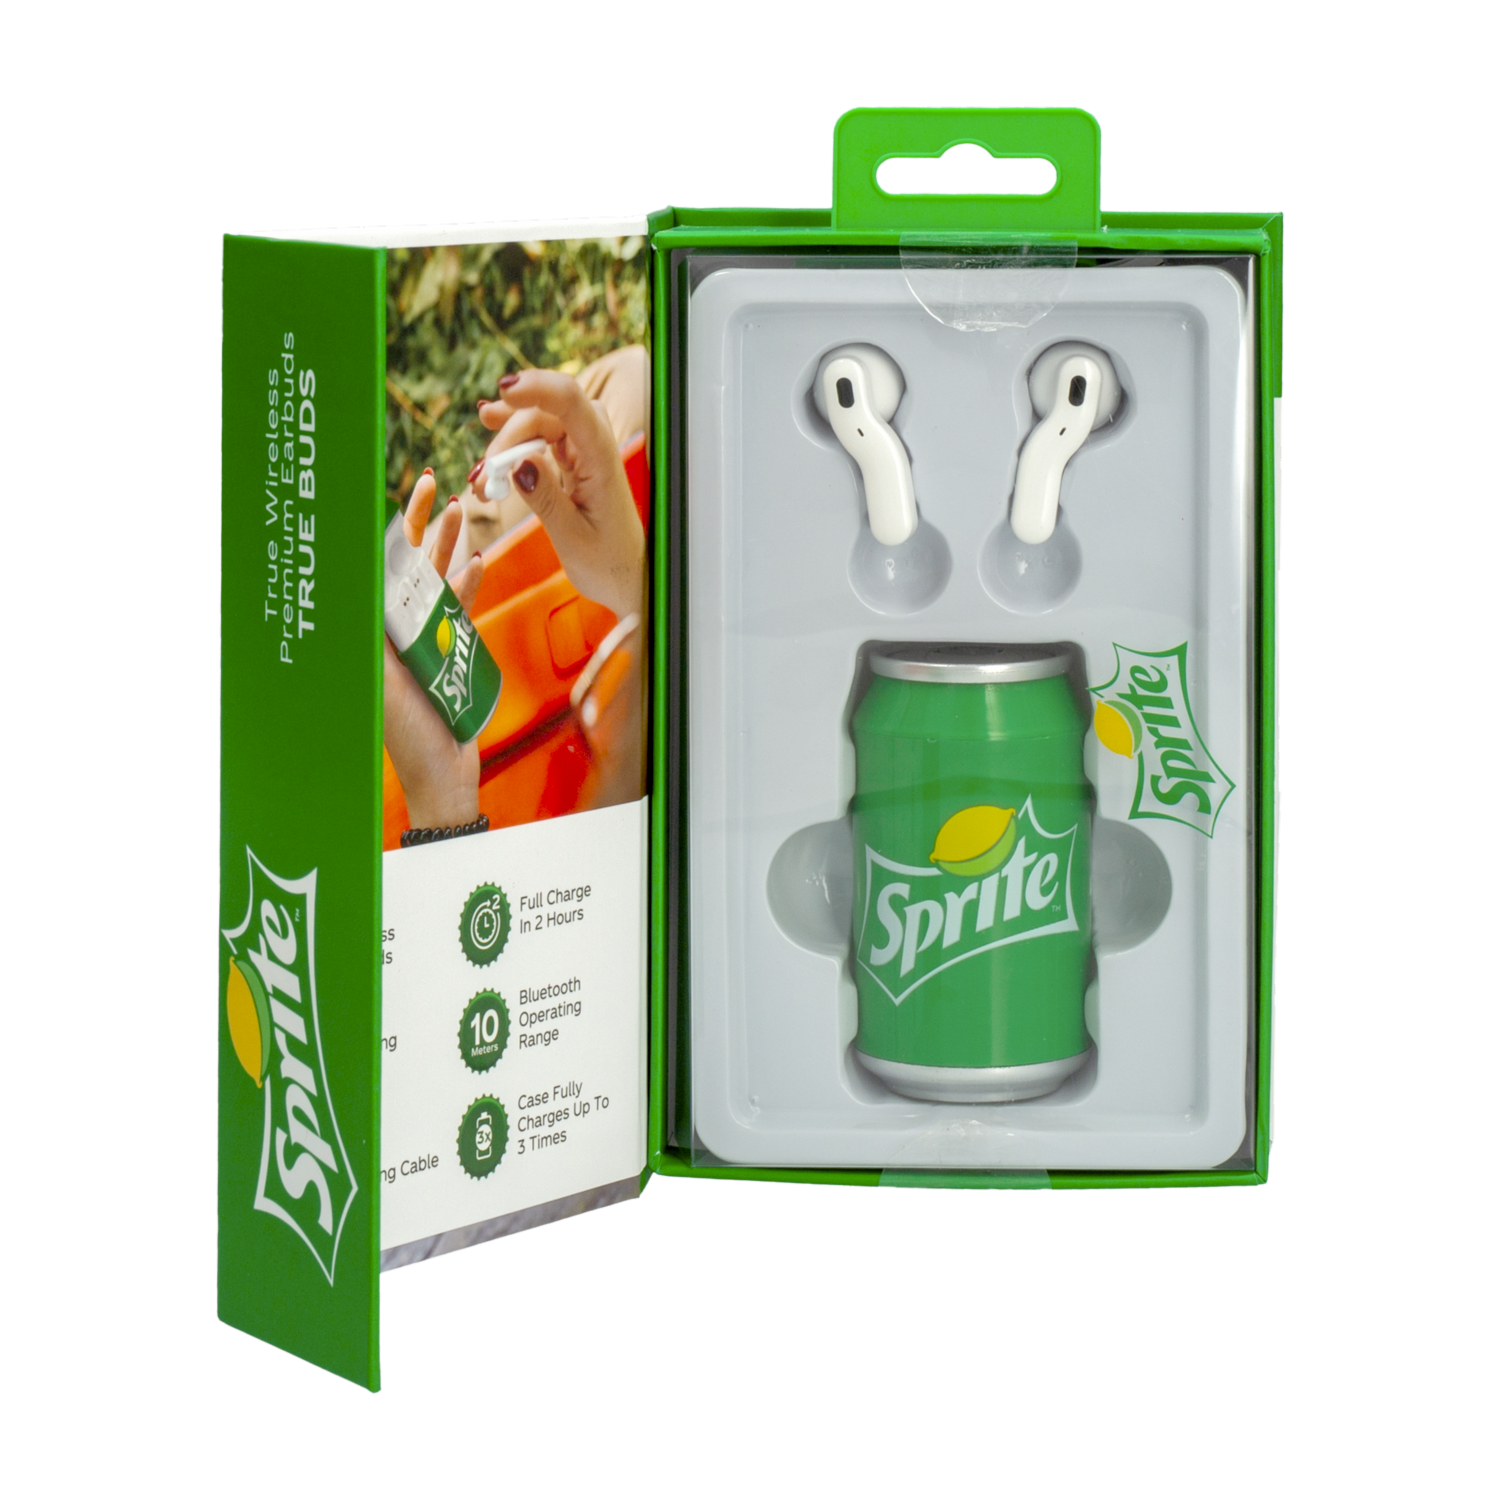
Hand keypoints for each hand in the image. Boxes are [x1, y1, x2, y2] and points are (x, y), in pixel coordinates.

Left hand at [384, 469, 486, 830]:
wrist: (442, 772)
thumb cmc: (407, 733)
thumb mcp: (381, 675)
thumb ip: (373, 629)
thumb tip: (362, 576)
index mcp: (375, 629)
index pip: (381, 565)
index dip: (393, 526)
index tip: (404, 492)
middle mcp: (396, 628)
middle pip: (408, 563)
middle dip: (421, 523)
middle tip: (433, 483)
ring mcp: (425, 638)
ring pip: (436, 579)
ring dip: (448, 544)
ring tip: (460, 509)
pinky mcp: (452, 652)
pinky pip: (460, 609)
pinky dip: (468, 584)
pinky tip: (476, 558)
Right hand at [477, 371, 644, 619]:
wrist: (629, 578)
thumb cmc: (609, 564)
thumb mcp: (572, 538)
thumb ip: (545, 499)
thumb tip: (518, 462)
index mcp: (602, 460)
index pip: (573, 404)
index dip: (538, 387)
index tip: (503, 391)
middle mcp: (596, 448)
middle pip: (545, 413)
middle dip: (507, 437)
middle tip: (483, 480)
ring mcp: (585, 452)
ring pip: (538, 425)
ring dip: (504, 446)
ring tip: (481, 482)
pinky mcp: (574, 462)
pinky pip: (539, 442)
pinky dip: (513, 452)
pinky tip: (492, 463)